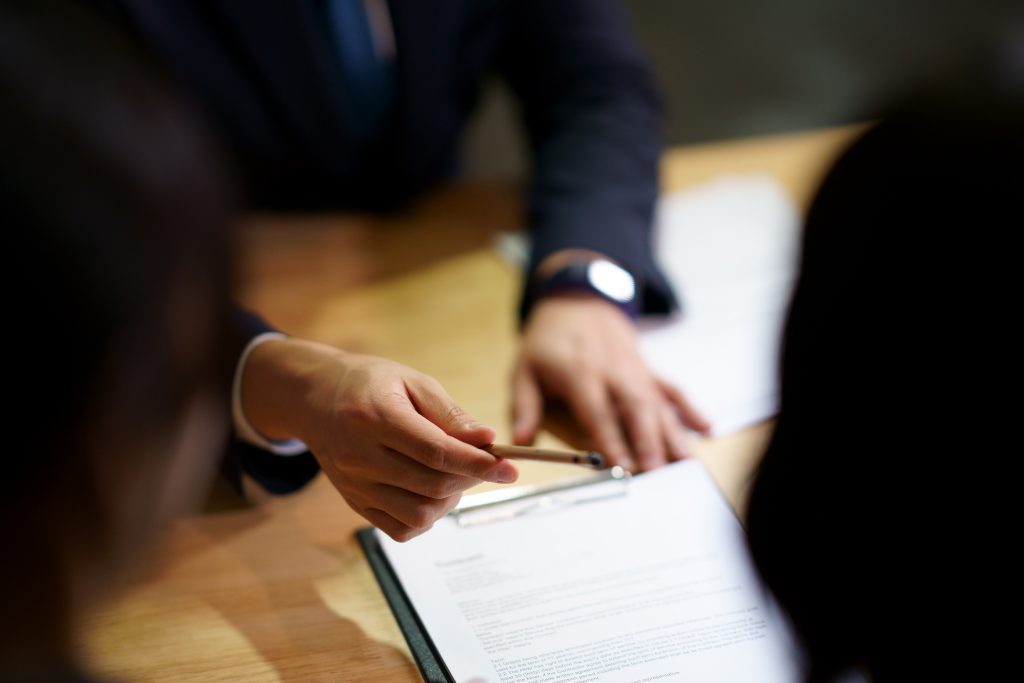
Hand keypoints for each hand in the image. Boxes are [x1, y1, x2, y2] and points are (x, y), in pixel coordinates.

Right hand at [241, 339, 517, 540]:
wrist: (316, 400)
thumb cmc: (371, 384)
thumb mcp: (413, 382)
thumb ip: (451, 414)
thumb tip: (488, 440)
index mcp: (376, 417)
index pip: (437, 452)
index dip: (478, 464)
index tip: (510, 468)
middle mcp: (360, 456)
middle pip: (432, 484)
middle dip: (471, 477)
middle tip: (485, 463)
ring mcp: (355, 485)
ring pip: (419, 514)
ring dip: (451, 499)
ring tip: (454, 474)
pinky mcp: (354, 503)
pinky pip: (401, 529)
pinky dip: (427, 517)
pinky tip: (431, 490)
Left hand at [512, 296, 709, 470]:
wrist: (577, 300)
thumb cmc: (548, 341)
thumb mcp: (524, 369)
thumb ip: (524, 406)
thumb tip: (521, 439)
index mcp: (579, 372)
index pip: (597, 409)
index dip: (610, 438)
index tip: (620, 464)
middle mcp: (613, 370)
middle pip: (635, 407)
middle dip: (648, 440)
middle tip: (658, 472)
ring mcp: (635, 369)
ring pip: (658, 402)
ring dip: (673, 432)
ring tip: (686, 462)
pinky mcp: (648, 369)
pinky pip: (672, 388)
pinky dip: (691, 407)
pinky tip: (706, 428)